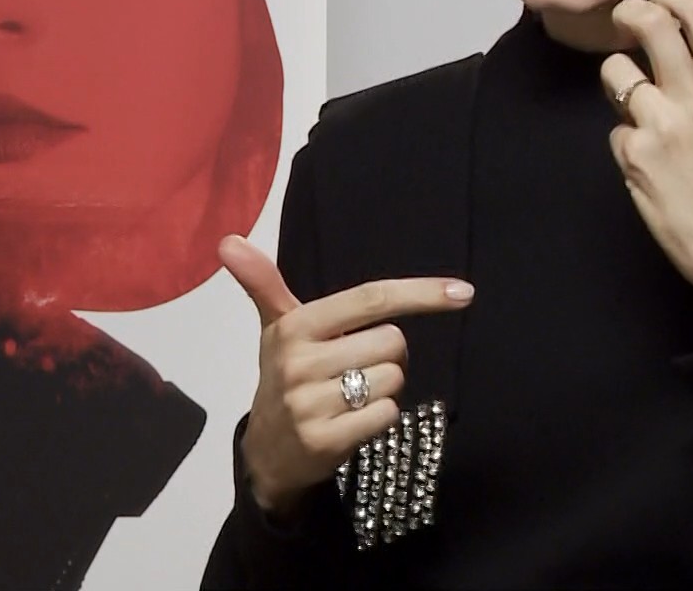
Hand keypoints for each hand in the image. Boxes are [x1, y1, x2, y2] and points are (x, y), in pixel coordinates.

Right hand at [219, 234, 473, 514]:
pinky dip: (380, 417)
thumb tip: (228, 241)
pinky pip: (386, 414)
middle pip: (392, 342)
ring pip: (393, 379)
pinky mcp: (324, 440)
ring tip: (352, 395)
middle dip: (388, 354)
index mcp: (294, 325)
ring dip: (385, 387)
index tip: (464, 293)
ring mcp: (310, 403)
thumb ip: (264, 282)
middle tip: (357, 366)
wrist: (267, 452)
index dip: (419, 293)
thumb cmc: (286, 376)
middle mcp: (299, 361)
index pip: (369, 299)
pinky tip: (353, 421)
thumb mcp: (276, 328)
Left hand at [601, 0, 692, 333]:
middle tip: (622, 21)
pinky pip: (614, 129)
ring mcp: (661, 122)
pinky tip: (645, 165)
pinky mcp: (635, 151)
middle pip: (650, 24)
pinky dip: (623, 142)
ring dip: (618, 85)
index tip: (657, 1)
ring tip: (635, 111)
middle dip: (628, 14)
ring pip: (617, 72)